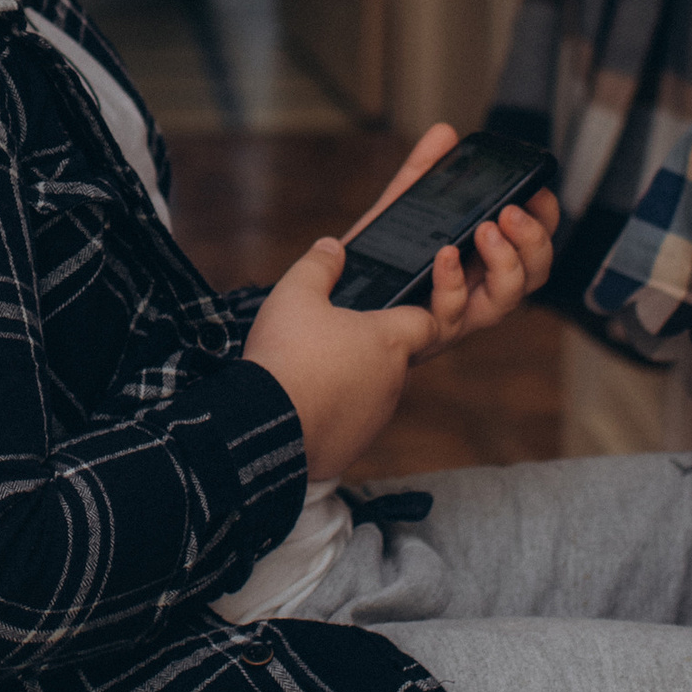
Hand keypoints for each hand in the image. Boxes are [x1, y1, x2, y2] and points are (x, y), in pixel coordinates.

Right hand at [243, 236, 440, 480]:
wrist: (265, 427)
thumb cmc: (286, 356)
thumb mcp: (295, 294)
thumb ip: (319, 265)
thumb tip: (332, 248)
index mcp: (389, 339)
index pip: (427, 321)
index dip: (412, 310)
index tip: (388, 307)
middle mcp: (393, 380)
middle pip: (395, 356)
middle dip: (370, 345)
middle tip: (333, 335)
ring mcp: (376, 416)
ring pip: (374, 389)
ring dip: (353, 378)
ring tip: (312, 367)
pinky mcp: (355, 443)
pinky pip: (353, 420)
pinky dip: (336, 410)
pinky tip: (305, 400)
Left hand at [342, 123, 559, 365]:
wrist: (331, 295)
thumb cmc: (375, 260)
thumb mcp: (400, 209)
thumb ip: (423, 172)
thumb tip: (445, 133)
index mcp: (483, 261)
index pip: (532, 244)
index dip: (544, 219)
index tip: (537, 190)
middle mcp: (479, 292)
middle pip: (534, 275)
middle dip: (533, 241)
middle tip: (512, 212)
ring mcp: (458, 315)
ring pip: (507, 301)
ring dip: (506, 262)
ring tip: (487, 229)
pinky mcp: (428, 331)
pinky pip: (453, 312)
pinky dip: (453, 281)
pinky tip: (444, 254)